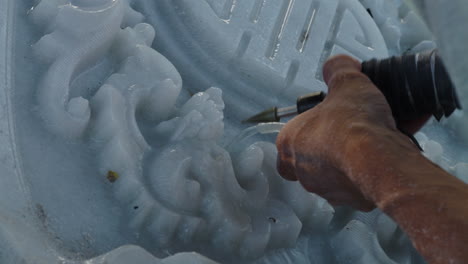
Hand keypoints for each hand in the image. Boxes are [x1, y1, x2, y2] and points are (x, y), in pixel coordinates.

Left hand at [276, 55, 426, 210]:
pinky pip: (364, 181)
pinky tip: (397, 147)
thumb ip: (337, 69)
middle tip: (355, 124)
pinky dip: (377, 166)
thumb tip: (336, 65)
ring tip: (381, 133)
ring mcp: (327, 189)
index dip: (308, 126)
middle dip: (336, 139)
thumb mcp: (346, 82)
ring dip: (357, 153)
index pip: (288, 138)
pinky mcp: (354, 200)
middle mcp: (304, 170)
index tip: (326, 116)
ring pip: (341, 169)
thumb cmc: (352, 126)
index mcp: (290, 143)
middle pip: (316, 153)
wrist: (380, 161)